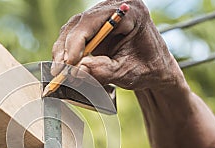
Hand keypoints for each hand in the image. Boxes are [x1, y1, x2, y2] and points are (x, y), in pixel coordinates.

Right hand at [52, 0, 180, 89]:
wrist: (155, 68)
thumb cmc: (147, 69)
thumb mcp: (127, 73)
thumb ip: (103, 72)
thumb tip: (76, 72)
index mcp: (129, 12)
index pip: (92, 21)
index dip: (76, 42)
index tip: (69, 65)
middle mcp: (113, 8)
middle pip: (78, 24)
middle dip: (66, 49)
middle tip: (59, 72)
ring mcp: (102, 16)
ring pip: (72, 30)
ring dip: (63, 52)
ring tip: (60, 72)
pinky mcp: (94, 28)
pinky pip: (74, 37)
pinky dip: (67, 53)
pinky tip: (65, 67)